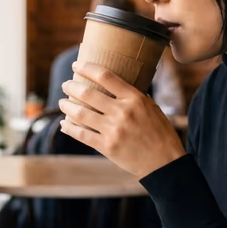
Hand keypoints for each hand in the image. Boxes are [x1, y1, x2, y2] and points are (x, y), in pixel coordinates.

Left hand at [58, 61, 186, 177]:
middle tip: (66, 84)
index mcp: (135, 98)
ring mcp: (113, 130)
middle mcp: (122, 112)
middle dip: (71, 86)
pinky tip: (64, 124)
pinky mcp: (107, 147)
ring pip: (80, 113)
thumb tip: (113, 84)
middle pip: (88, 93)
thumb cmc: (159, 132)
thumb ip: (133, 96)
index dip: (87, 68)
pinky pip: (81, 134)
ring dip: (66, 105)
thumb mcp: (151, 107)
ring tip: (62, 102)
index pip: (105, 76)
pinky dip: (69, 127)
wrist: (164, 162)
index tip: (76, 65)